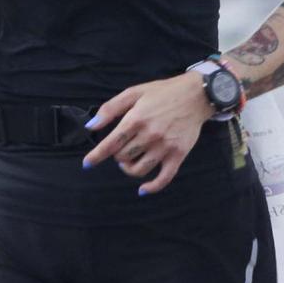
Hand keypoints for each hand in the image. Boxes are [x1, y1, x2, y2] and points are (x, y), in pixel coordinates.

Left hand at [82, 74, 214, 194]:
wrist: (196, 94)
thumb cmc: (162, 92)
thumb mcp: (134, 93)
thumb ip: (110, 109)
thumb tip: (91, 126)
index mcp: (136, 119)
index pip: (110, 144)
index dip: (96, 156)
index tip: (87, 164)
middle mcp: (149, 135)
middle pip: (123, 157)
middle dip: (117, 155)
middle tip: (121, 148)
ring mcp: (165, 146)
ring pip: (139, 169)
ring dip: (129, 169)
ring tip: (128, 161)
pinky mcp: (178, 154)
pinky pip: (164, 178)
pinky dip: (152, 187)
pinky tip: (142, 190)